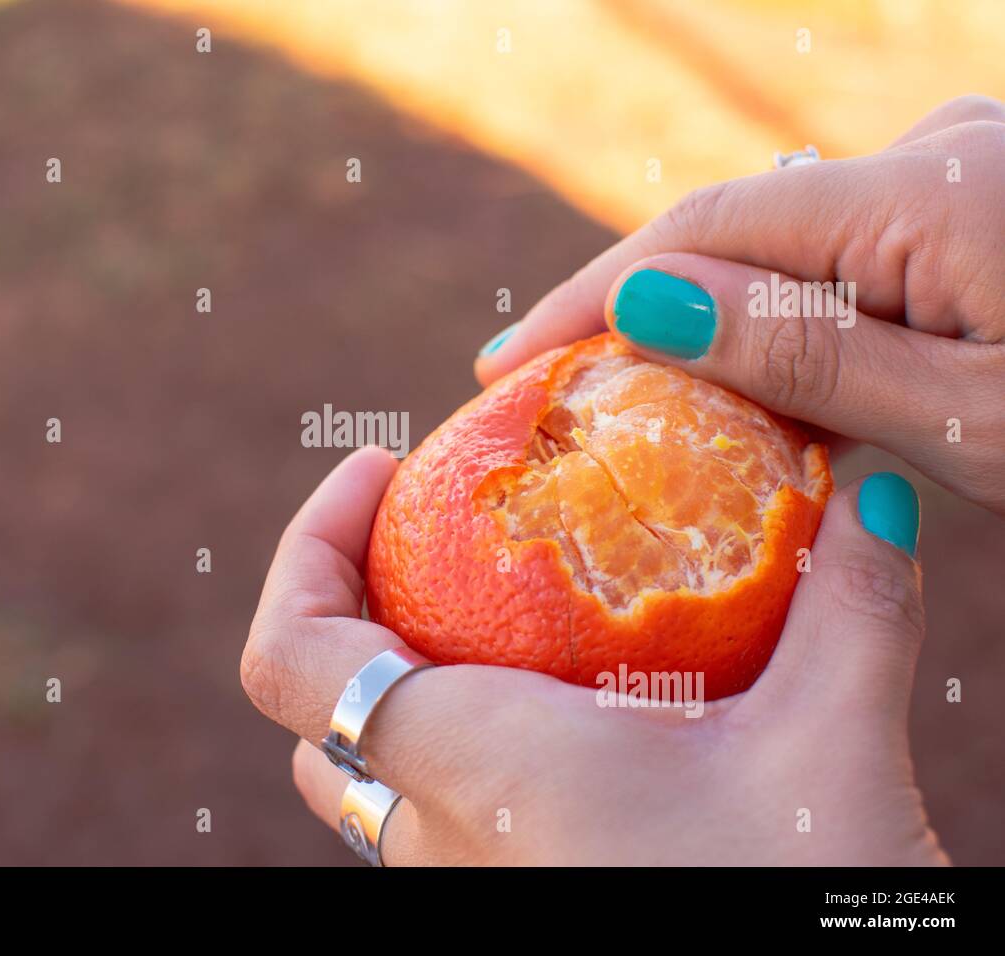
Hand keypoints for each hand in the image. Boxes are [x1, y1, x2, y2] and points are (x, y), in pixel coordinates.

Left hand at [242, 447, 946, 864]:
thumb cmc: (782, 904)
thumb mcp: (827, 749)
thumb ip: (849, 606)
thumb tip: (870, 489)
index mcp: (469, 765)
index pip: (289, 656)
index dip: (303, 545)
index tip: (374, 470)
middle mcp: (438, 837)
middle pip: (320, 713)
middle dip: (352, 604)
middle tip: (433, 528)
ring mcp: (464, 883)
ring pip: (373, 773)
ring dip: (401, 678)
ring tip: (491, 606)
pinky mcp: (511, 899)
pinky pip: (437, 813)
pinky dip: (459, 740)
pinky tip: (564, 706)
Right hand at [475, 96, 1004, 514]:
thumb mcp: (971, 415)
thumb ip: (808, 353)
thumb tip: (642, 299)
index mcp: (926, 186)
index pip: (705, 229)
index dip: (592, 297)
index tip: (502, 366)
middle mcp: (931, 150)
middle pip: (737, 236)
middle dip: (641, 315)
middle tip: (551, 398)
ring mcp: (955, 170)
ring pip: (788, 254)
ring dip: (717, 332)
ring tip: (638, 411)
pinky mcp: (971, 204)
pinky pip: (845, 260)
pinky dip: (792, 327)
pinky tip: (755, 390)